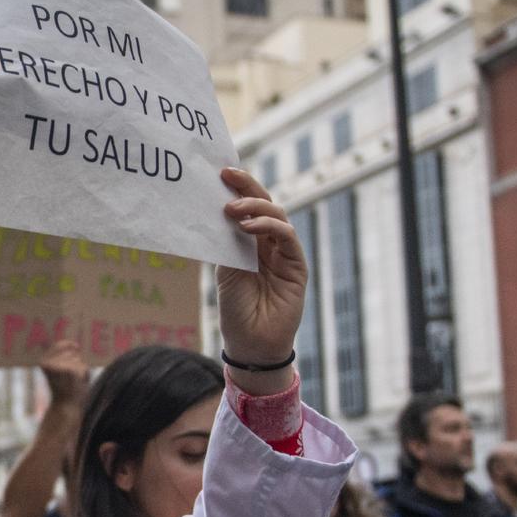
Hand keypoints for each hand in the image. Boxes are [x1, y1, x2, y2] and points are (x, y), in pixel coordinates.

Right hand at [39, 339, 87, 410]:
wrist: (66, 407)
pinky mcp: (69, 370)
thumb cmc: (65, 390)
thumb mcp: (60, 371)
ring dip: (80, 371)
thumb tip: (76, 346)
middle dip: (77, 364)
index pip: (59, 345)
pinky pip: (83, 366)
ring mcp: (59, 366)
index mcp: (43, 362)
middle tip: (71, 380)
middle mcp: (48, 362)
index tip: (77, 348)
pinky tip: (78, 384)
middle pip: (72, 353)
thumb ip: (64, 358)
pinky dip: (85, 375)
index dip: (69, 345)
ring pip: (78, 360)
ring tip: (73, 383)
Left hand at [213, 169, 307, 391]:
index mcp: (250, 242)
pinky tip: (249, 227)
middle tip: (227, 175)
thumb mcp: (225, 270)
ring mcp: (284, 253)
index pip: (247, 207)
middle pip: (264, 204)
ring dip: (254, 206)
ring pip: (276, 215)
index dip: (237, 188)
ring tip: (231, 209)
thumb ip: (227, 242)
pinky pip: (286, 236)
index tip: (219, 172)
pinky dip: (269, 226)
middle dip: (247, 186)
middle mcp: (268, 243)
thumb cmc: (236, 310)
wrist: (251, 344)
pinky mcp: (297, 265)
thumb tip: (219, 210)